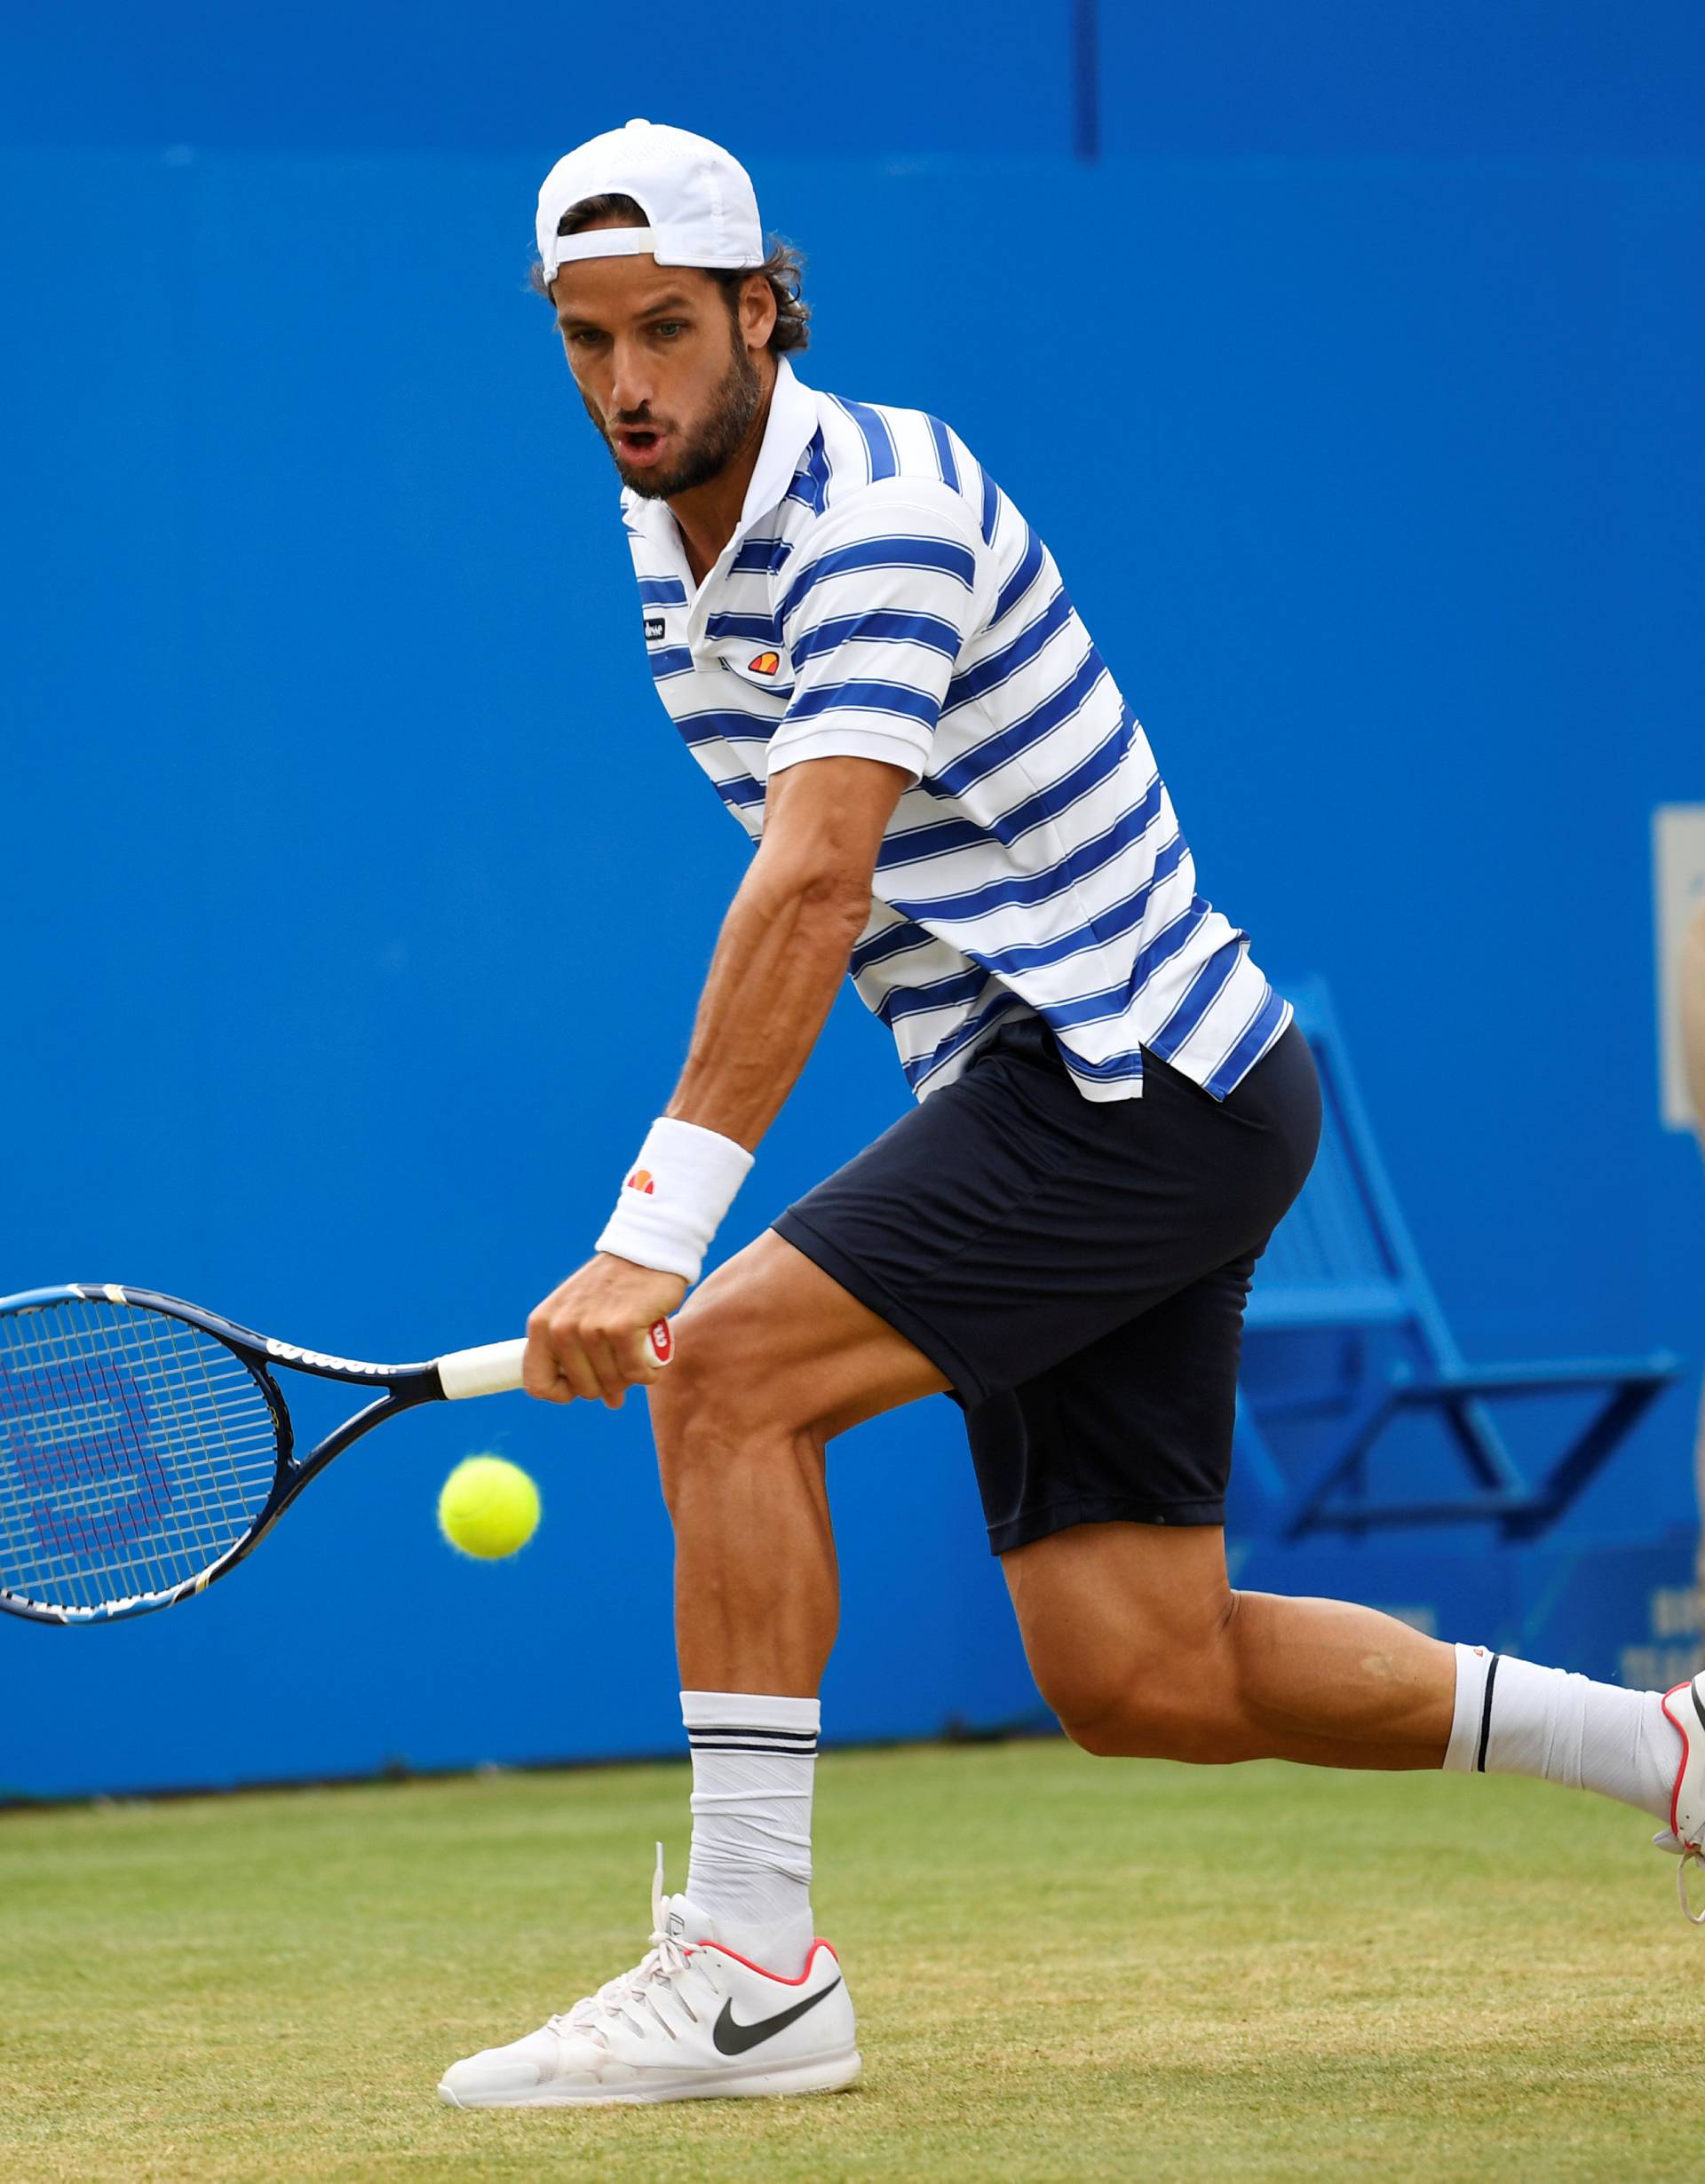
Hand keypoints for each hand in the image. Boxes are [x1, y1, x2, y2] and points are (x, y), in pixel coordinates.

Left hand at [524, 1253, 687, 1407]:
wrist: (646, 1253)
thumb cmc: (615, 1288)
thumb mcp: (580, 1315)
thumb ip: (582, 1355)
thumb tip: (610, 1401)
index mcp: (541, 1325)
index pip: (537, 1384)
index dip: (564, 1393)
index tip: (585, 1384)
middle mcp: (560, 1328)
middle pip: (583, 1389)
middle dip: (608, 1384)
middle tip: (623, 1366)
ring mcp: (589, 1328)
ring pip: (612, 1382)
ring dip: (631, 1377)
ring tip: (639, 1357)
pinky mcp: (621, 1328)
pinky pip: (635, 1372)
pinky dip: (648, 1371)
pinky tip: (651, 1360)